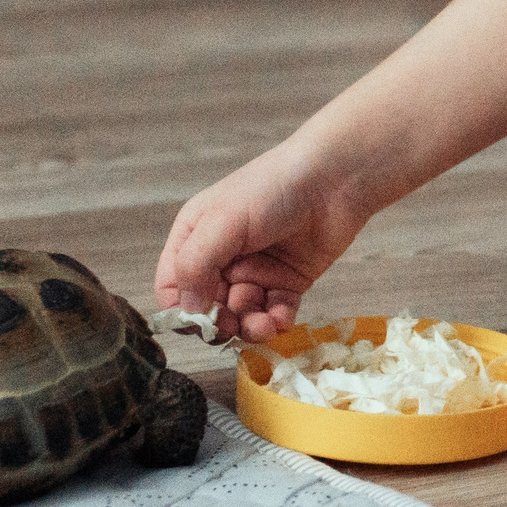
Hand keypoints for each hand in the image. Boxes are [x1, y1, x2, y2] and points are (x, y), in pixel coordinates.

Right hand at [153, 139, 368, 342]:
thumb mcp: (223, 222)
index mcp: (195, 236)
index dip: (181, 309)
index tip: (199, 323)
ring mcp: (256, 269)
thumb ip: (196, 265)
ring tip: (263, 326)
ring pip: (242, 314)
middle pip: (208, 306)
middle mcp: (222, 256)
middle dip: (220, 322)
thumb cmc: (272, 188)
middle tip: (232, 326)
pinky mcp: (288, 280)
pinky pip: (274, 312)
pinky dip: (276, 321)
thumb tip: (188, 311)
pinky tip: (280, 320)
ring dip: (249, 327)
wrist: (334, 179)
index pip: (173, 286)